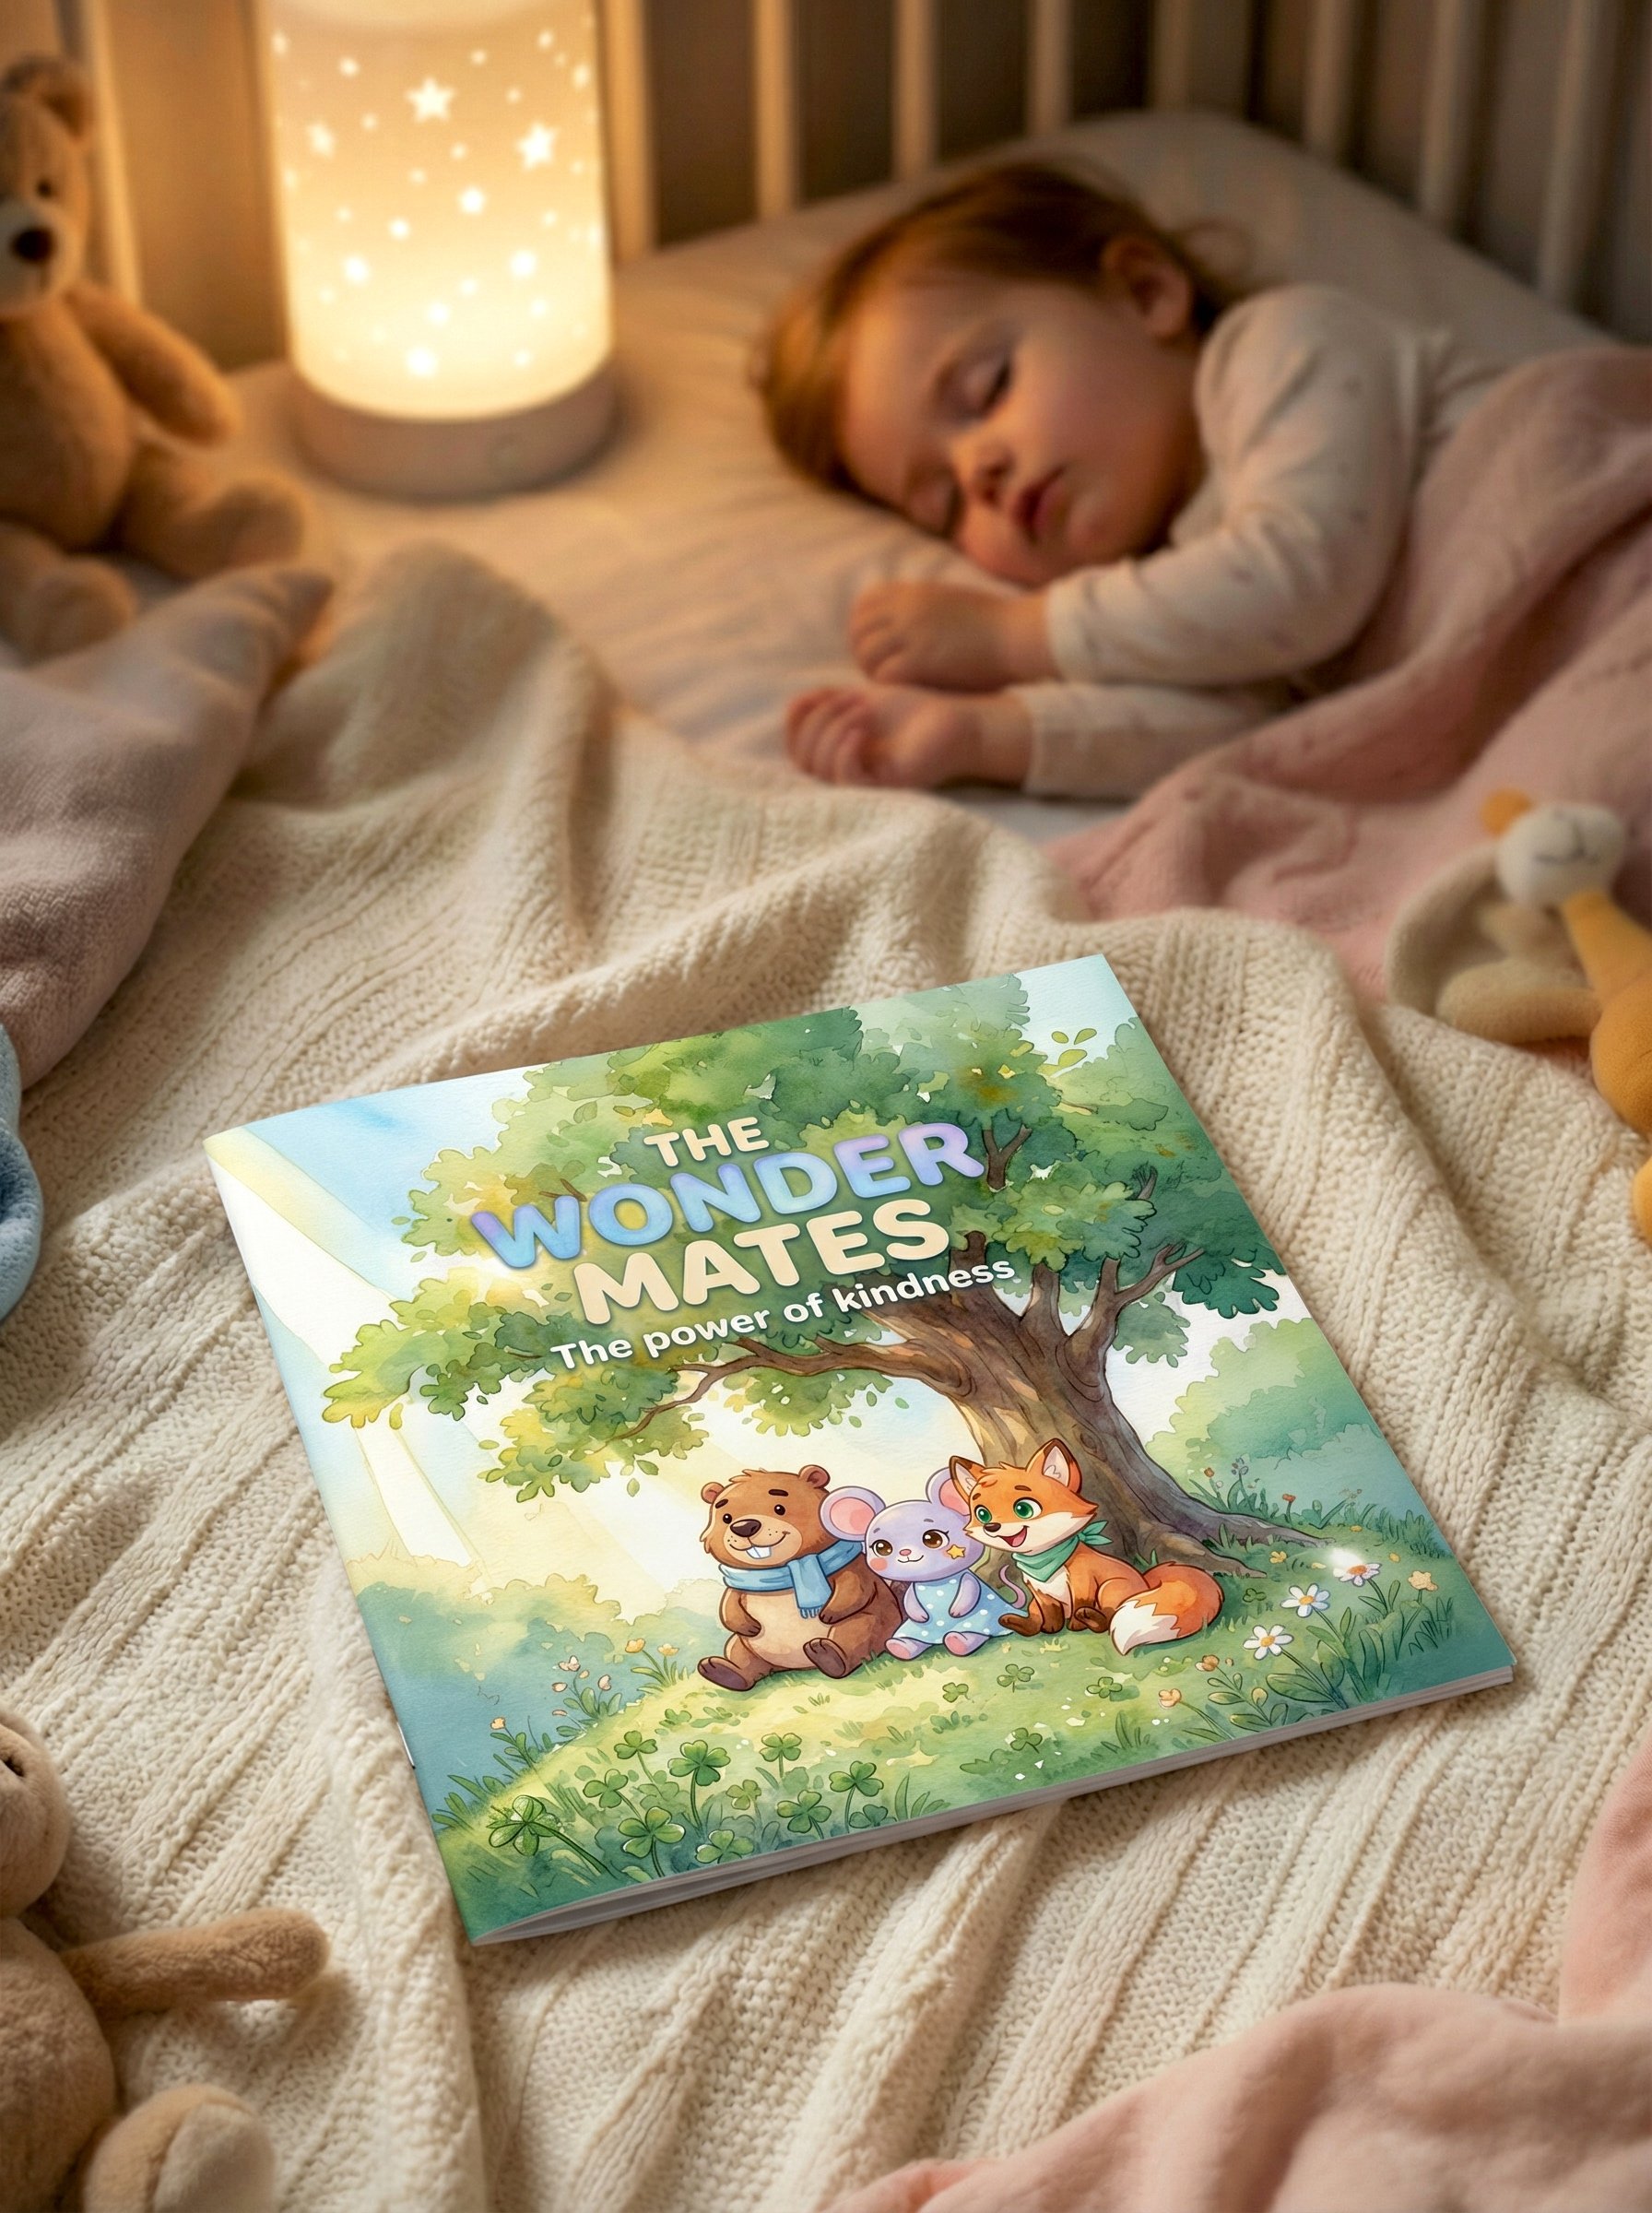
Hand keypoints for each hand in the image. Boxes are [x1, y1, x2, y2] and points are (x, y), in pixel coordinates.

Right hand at [785, 684, 1032, 788]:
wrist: (958, 723)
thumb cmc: (917, 713)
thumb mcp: (865, 699)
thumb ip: (830, 701)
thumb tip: (795, 702)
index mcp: (839, 753)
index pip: (797, 749)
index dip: (795, 723)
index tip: (812, 696)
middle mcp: (848, 772)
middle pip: (803, 759)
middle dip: (817, 722)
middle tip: (849, 699)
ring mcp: (865, 783)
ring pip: (820, 770)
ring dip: (832, 730)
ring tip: (862, 709)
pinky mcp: (885, 788)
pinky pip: (846, 779)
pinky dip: (844, 751)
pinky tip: (861, 729)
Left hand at [849, 581, 1055, 690]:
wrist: (1016, 634)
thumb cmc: (992, 623)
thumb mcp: (949, 600)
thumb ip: (922, 606)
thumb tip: (905, 620)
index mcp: (913, 593)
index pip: (863, 606)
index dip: (863, 630)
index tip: (876, 648)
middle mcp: (906, 609)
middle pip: (859, 630)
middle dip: (864, 653)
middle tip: (880, 672)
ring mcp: (911, 633)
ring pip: (866, 654)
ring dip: (873, 672)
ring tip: (892, 685)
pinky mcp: (920, 660)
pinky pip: (882, 675)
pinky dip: (887, 686)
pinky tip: (902, 692)